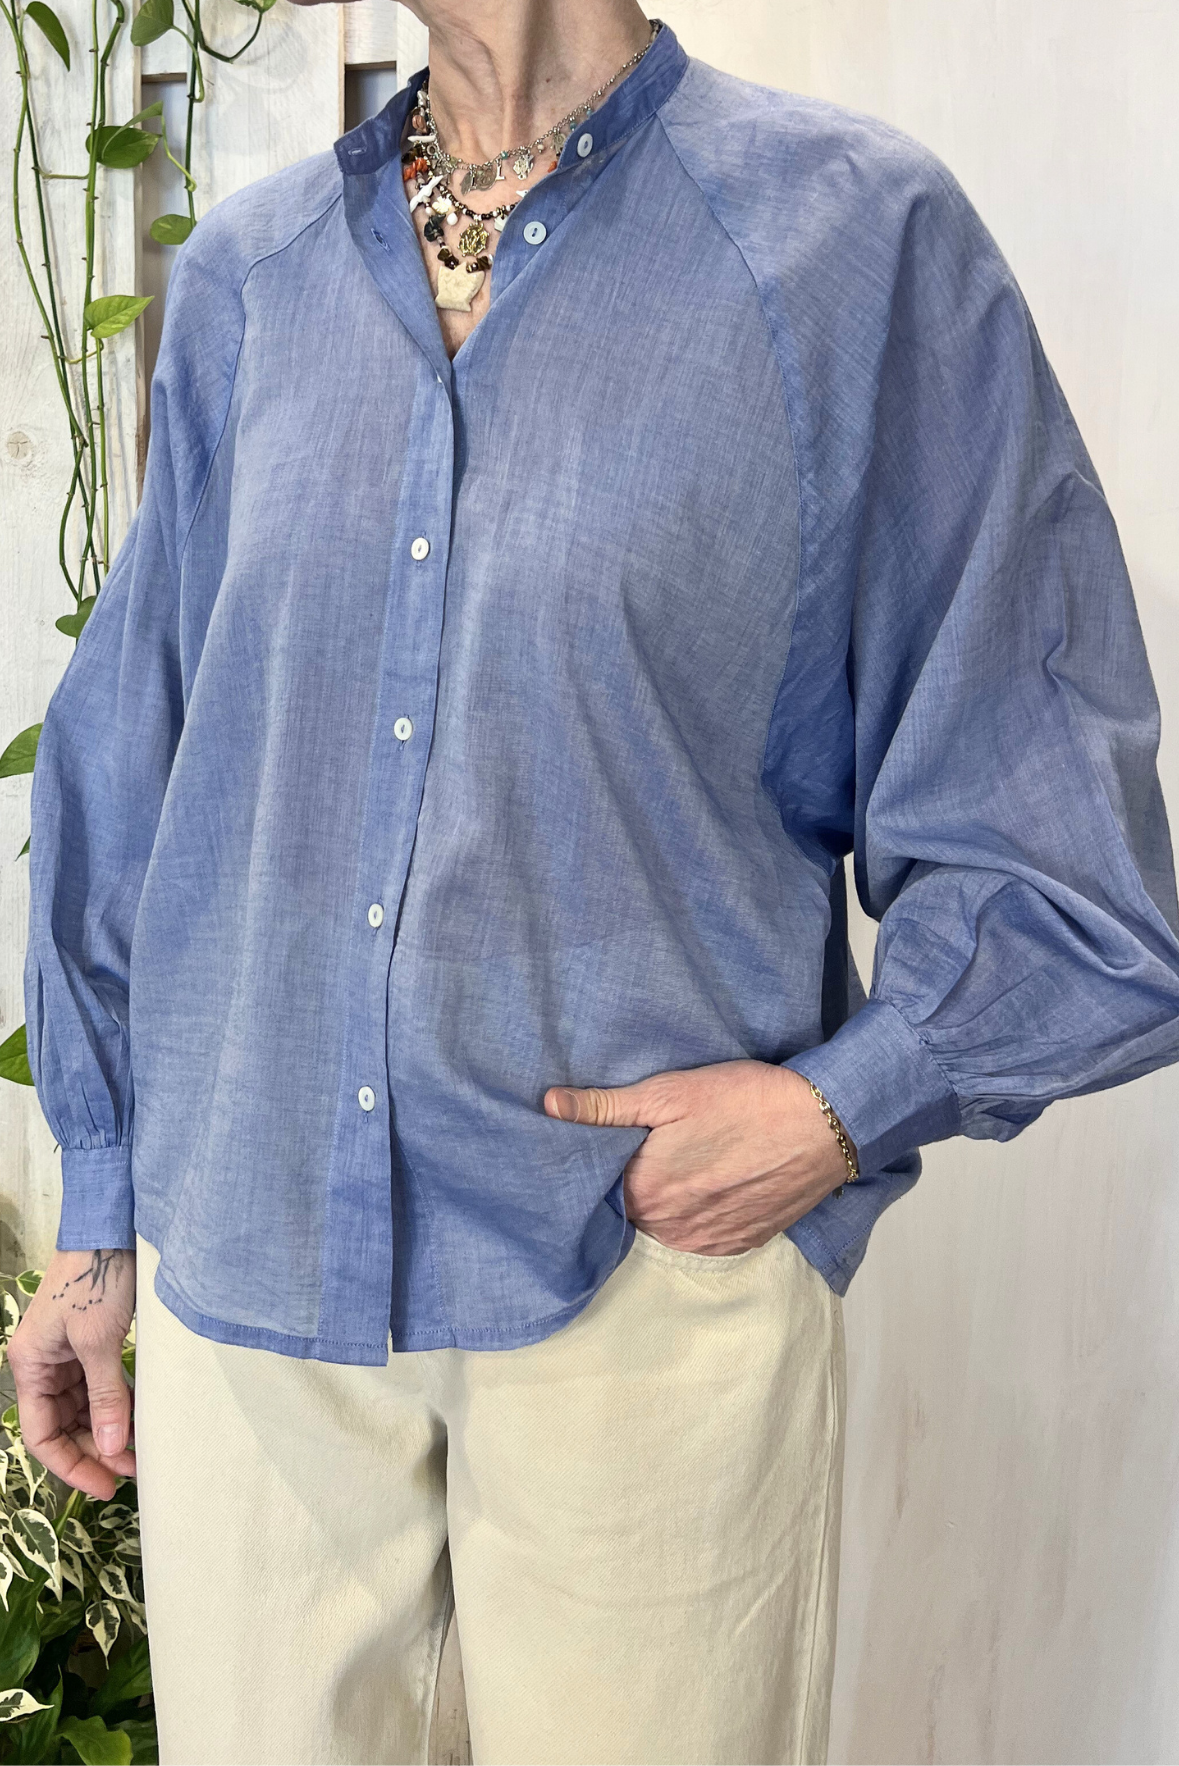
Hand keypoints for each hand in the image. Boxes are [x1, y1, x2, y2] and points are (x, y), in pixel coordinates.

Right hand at [7, 1249, 135, 1498]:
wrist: (112, 1229)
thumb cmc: (97, 1279)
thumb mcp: (99, 1342)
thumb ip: (106, 1396)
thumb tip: (112, 1448)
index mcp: (30, 1366)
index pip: (41, 1434)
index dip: (71, 1465)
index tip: (107, 1486)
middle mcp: (43, 1364)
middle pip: (63, 1426)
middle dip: (95, 1450)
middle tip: (134, 1471)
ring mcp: (67, 1354)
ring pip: (83, 1409)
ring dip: (109, 1430)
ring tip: (142, 1453)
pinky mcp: (91, 1344)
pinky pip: (100, 1387)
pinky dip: (118, 1404)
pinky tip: (142, 1420)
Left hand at [543, 1061, 851, 1255]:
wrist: (824, 1125)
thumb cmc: (745, 1100)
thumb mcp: (669, 1092)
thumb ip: (605, 1106)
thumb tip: (549, 1105)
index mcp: (644, 1192)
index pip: (596, 1193)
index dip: (596, 1170)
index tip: (602, 1149)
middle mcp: (670, 1229)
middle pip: (630, 1214)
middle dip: (630, 1188)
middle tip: (645, 1154)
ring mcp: (707, 1242)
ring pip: (664, 1229)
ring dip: (664, 1207)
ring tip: (678, 1169)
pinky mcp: (740, 1244)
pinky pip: (700, 1237)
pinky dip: (696, 1218)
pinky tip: (707, 1187)